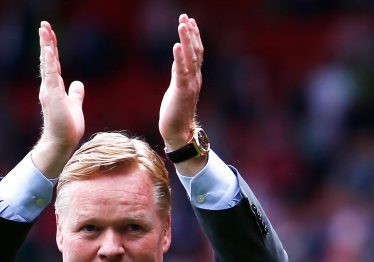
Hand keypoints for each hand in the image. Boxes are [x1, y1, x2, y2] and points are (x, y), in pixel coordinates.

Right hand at [31, 21, 84, 177]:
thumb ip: (75, 94)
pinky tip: (48, 49)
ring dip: (46, 46)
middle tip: (44, 25)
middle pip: (47, 60)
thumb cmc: (66, 127)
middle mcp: (49, 87)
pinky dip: (48, 61)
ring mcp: (49, 90)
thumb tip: (78, 84)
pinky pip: (50, 74)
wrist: (62, 142)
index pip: (52, 64)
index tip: (49, 34)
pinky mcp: (52, 95)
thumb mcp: (74, 105)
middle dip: (46, 41)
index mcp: (54, 88)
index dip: (51, 49)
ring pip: (47, 63)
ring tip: (44, 30)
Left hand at [159, 14, 202, 151]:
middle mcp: (195, 79)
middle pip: (195, 51)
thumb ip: (178, 73)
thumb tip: (177, 58)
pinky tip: (176, 45)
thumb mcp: (177, 88)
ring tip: (182, 24)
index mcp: (194, 77)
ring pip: (190, 58)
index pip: (196, 53)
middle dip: (190, 33)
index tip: (189, 20)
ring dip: (187, 40)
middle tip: (185, 17)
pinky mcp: (181, 92)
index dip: (193, 36)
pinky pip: (181, 72)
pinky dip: (179, 57)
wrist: (179, 133)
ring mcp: (190, 85)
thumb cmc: (176, 112)